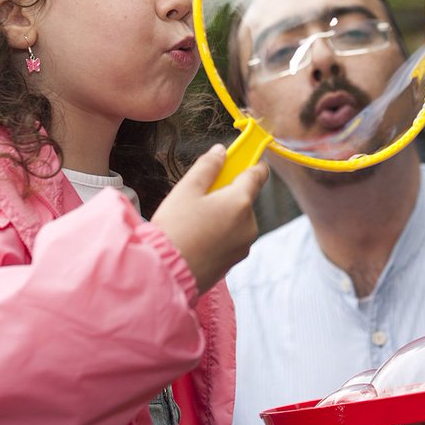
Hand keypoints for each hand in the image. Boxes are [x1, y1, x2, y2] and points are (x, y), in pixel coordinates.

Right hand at [151, 144, 268, 294]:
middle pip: (244, 198)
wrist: (166, 273)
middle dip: (226, 193)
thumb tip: (221, 151)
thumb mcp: (186, 189)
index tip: (239, 158)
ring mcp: (244, 245)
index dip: (249, 161)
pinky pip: (231, 238)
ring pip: (237, 219)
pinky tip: (197, 238)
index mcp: (240, 202)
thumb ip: (208, 166)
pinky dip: (220, 233)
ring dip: (223, 214)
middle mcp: (249, 224)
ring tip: (194, 221)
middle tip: (199, 197)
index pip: (258, 173)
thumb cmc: (174, 229)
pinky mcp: (235, 261)